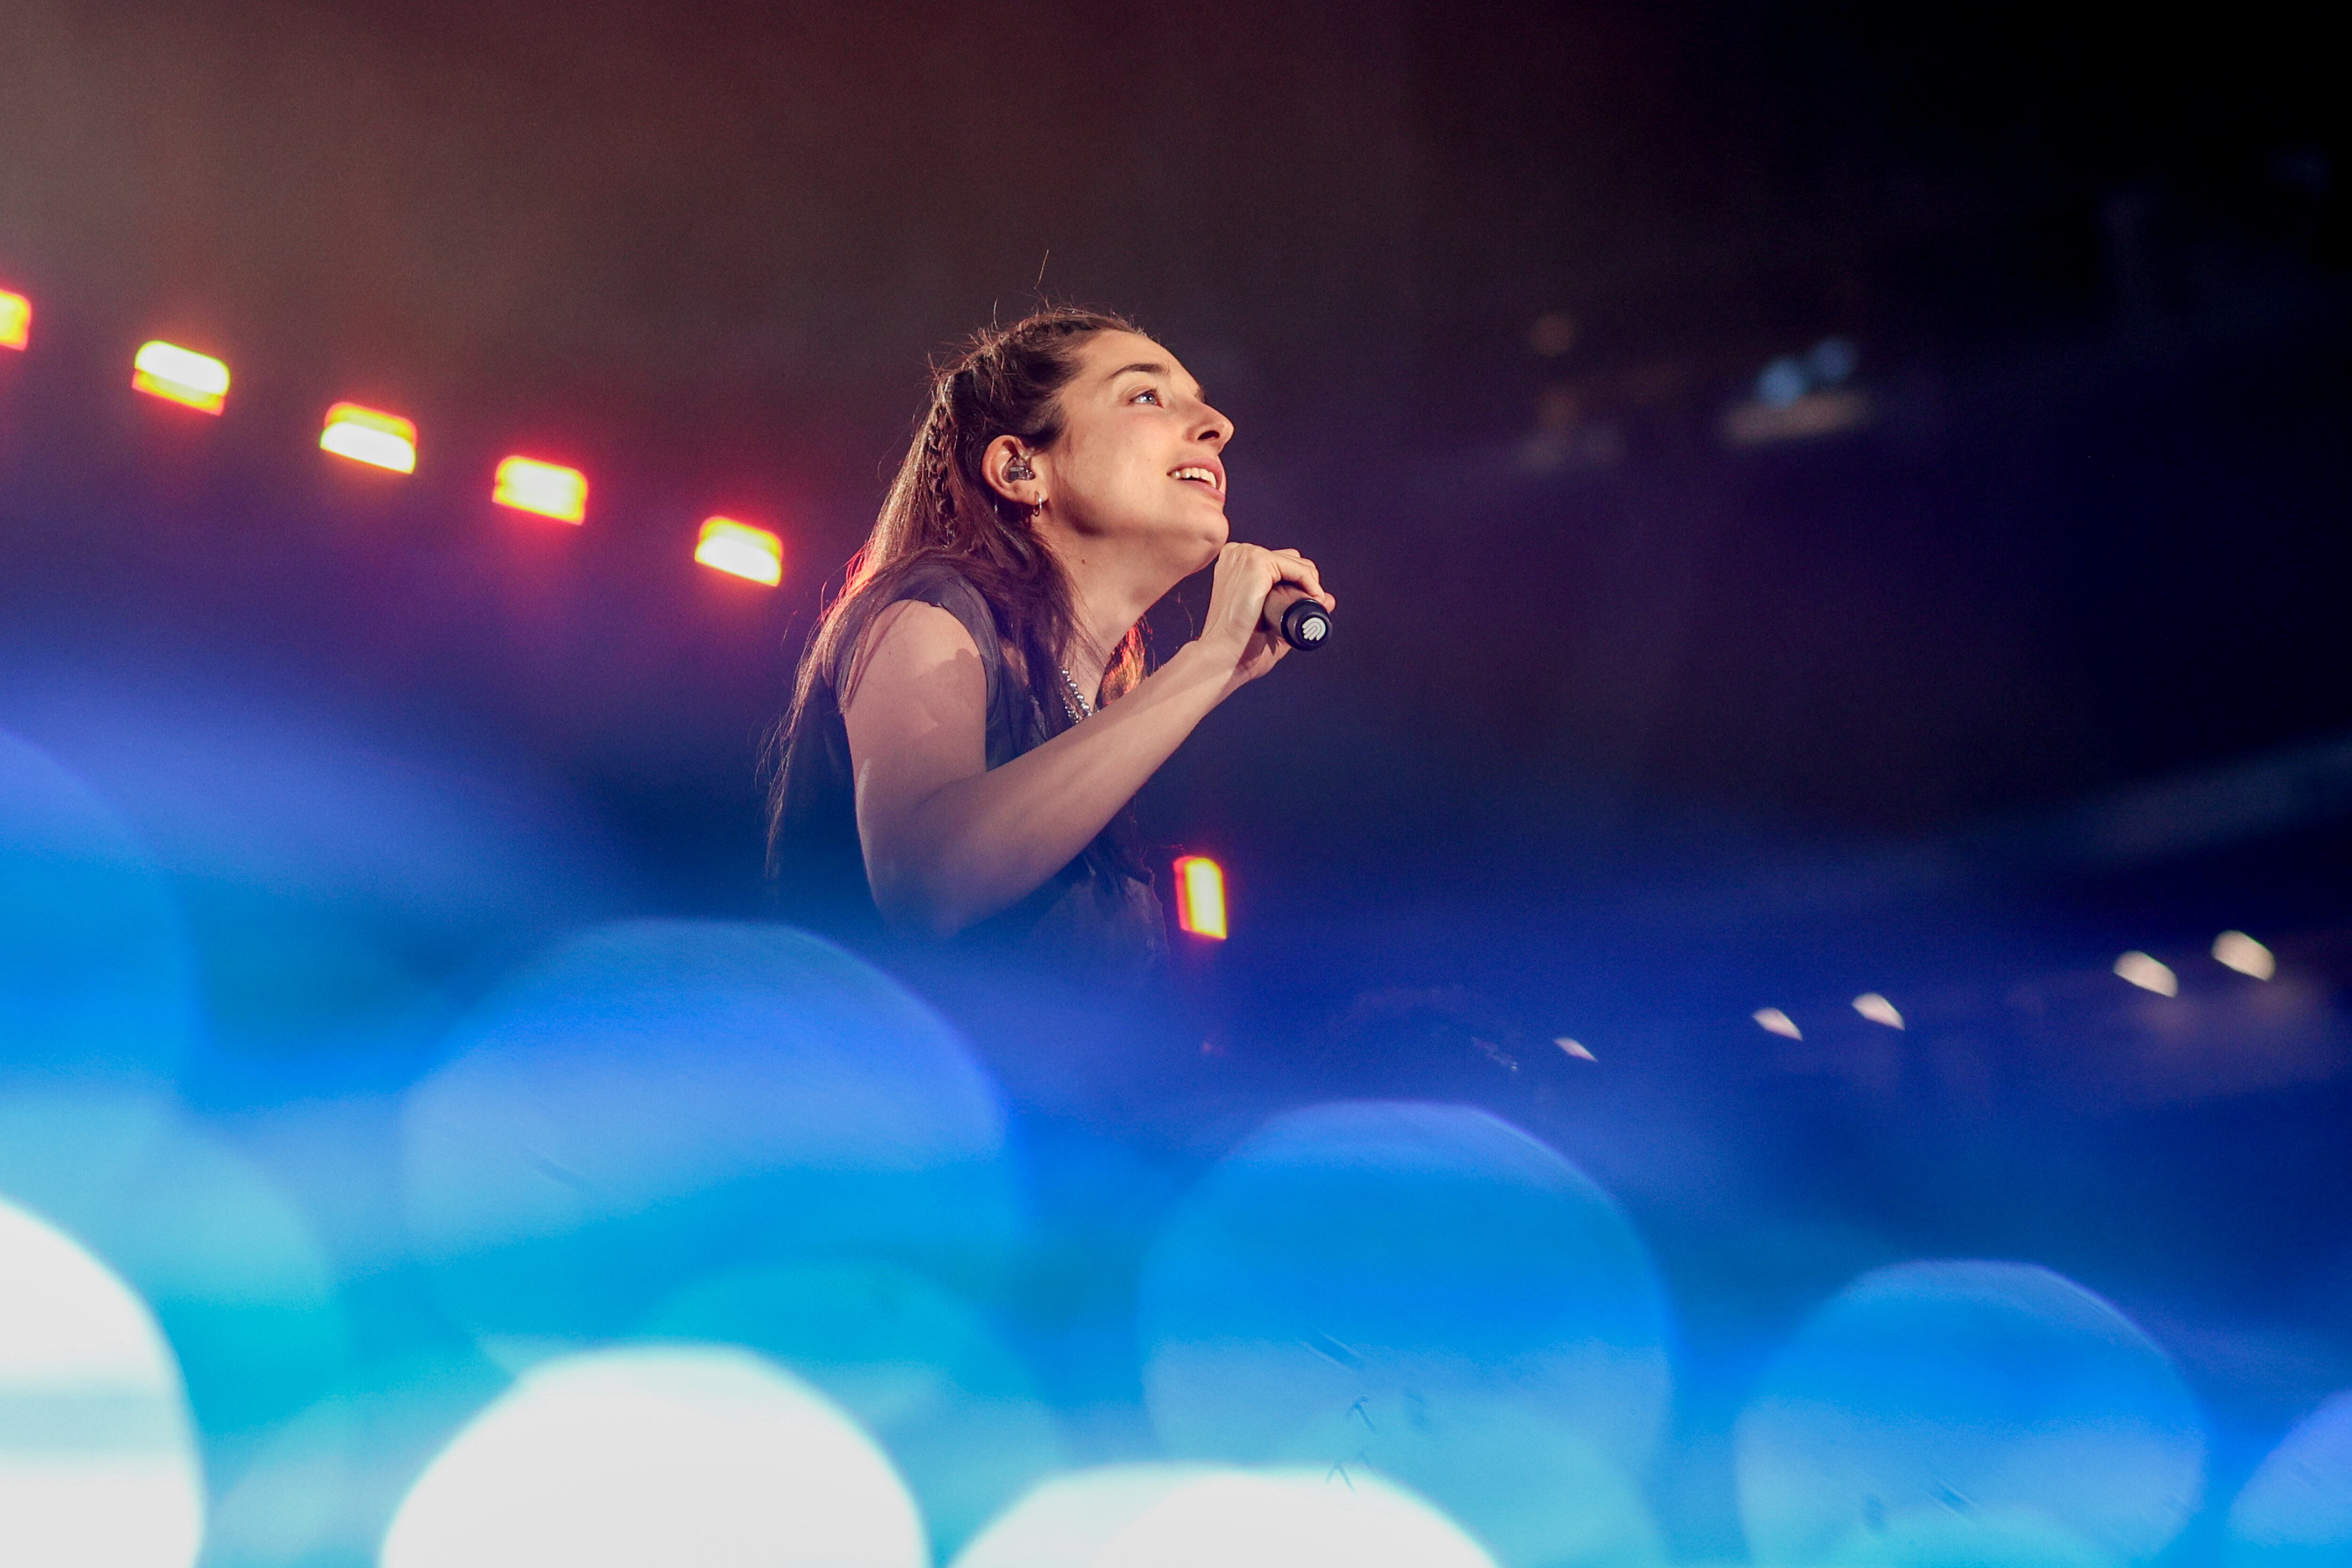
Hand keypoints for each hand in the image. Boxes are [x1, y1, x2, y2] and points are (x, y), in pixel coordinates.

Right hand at [1196, 542, 1333, 694]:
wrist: (1223, 657)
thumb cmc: (1240, 647)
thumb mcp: (1274, 624)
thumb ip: (1298, 611)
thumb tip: (1329, 600)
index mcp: (1235, 565)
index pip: (1280, 563)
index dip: (1299, 584)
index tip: (1306, 607)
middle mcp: (1238, 554)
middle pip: (1291, 559)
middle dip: (1306, 584)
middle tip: (1309, 610)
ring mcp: (1246, 555)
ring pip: (1297, 562)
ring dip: (1311, 585)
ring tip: (1310, 609)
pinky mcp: (1257, 562)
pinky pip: (1298, 568)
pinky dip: (1311, 584)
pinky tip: (1313, 601)